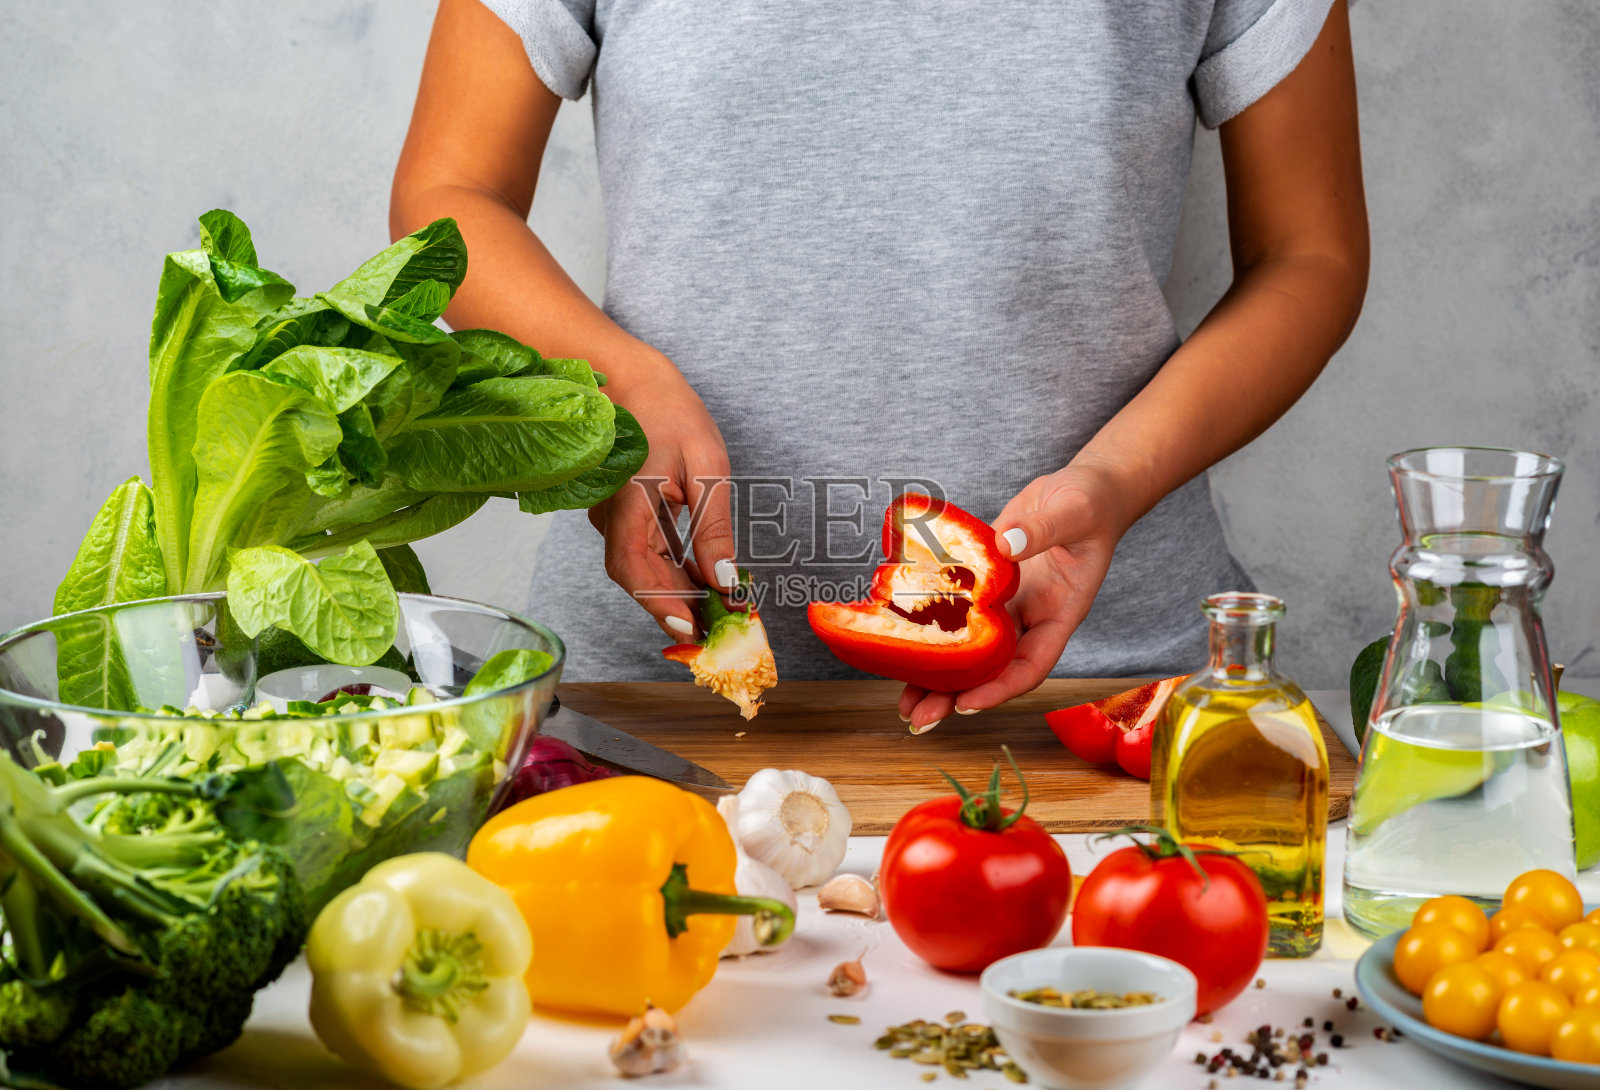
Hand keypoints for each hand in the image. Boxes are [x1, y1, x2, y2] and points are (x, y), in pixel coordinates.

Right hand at [587, 357, 737, 639]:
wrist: (628, 378)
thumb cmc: (667, 411)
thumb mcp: (706, 467)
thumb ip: (713, 528)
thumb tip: (724, 580)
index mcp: (628, 501)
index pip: (636, 568)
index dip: (660, 603)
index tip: (690, 629)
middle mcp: (609, 515)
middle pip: (638, 577)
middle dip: (677, 606)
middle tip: (718, 628)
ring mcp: (608, 516)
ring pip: (640, 567)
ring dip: (675, 590)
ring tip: (715, 607)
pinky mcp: (617, 514)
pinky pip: (640, 551)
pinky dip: (668, 569)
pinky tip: (697, 579)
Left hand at [898, 460, 1134, 730]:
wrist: (1086, 486)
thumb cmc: (1093, 502)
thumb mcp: (1075, 512)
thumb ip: (1042, 530)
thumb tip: (1006, 546)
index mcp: (1059, 613)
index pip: (1030, 665)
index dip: (999, 689)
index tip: (966, 705)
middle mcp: (1030, 616)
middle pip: (992, 669)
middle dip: (956, 696)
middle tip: (919, 719)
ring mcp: (1007, 602)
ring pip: (969, 647)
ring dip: (937, 674)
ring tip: (904, 702)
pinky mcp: (985, 581)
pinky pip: (956, 610)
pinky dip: (932, 626)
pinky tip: (902, 638)